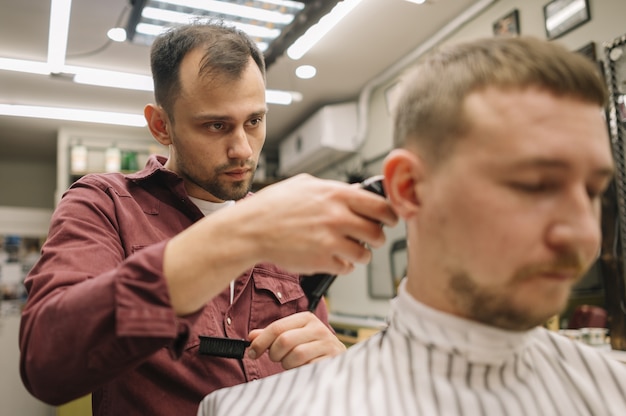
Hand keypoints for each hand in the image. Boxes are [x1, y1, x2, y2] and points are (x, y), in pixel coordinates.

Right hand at [238, 174, 397, 275]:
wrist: (251, 229)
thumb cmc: (272, 206)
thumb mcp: (304, 184)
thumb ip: (332, 188)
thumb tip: (354, 190)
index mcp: (337, 195)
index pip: (382, 206)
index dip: (389, 215)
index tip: (388, 219)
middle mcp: (338, 217)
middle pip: (378, 234)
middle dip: (376, 237)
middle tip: (368, 237)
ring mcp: (331, 241)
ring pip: (365, 254)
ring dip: (359, 254)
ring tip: (347, 249)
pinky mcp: (322, 262)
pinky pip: (346, 268)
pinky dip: (342, 265)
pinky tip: (331, 257)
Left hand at [246, 312, 345, 369]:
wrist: (339, 359)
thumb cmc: (312, 348)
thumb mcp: (293, 336)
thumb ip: (272, 335)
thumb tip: (252, 336)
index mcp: (306, 318)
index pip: (277, 327)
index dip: (260, 342)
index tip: (252, 352)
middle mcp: (318, 329)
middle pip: (284, 341)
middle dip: (274, 354)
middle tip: (277, 358)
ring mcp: (326, 345)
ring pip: (295, 355)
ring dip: (287, 364)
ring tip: (292, 363)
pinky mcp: (331, 361)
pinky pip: (307, 368)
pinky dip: (299, 371)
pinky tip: (303, 368)